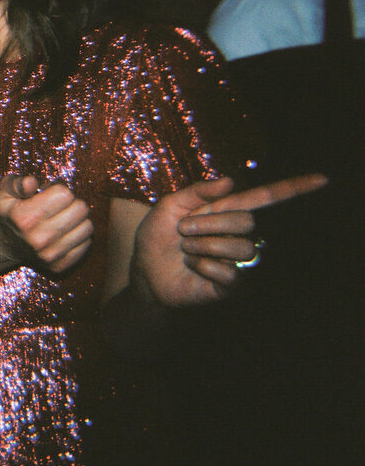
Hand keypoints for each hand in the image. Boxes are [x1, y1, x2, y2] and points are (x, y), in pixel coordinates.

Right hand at [0, 173, 93, 272]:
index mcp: (25, 218)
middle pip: (80, 209)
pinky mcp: (60, 265)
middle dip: (72, 203)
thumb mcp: (4, 193)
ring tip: (64, 218)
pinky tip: (65, 232)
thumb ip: (16, 184)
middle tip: (60, 206)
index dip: (59, 189)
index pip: (65, 194)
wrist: (4, 243)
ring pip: (87, 226)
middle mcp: (38, 239)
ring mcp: (50, 254)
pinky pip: (86, 243)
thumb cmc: (9, 213)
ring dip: (78, 219)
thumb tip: (31, 183)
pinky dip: (79, 235)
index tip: (50, 194)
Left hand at [134, 172, 327, 305]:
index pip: (264, 198)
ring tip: (187, 251)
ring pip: (239, 247)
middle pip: (245, 221)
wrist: (144, 270)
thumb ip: (198, 191)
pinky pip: (229, 273)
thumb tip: (232, 180)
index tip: (322, 179)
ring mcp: (237, 261)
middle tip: (184, 231)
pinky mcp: (231, 286)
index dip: (292, 188)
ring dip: (203, 246)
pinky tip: (193, 267)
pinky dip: (203, 267)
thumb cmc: (158, 237)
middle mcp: (238, 235)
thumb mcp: (169, 207)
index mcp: (226, 212)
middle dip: (207, 224)